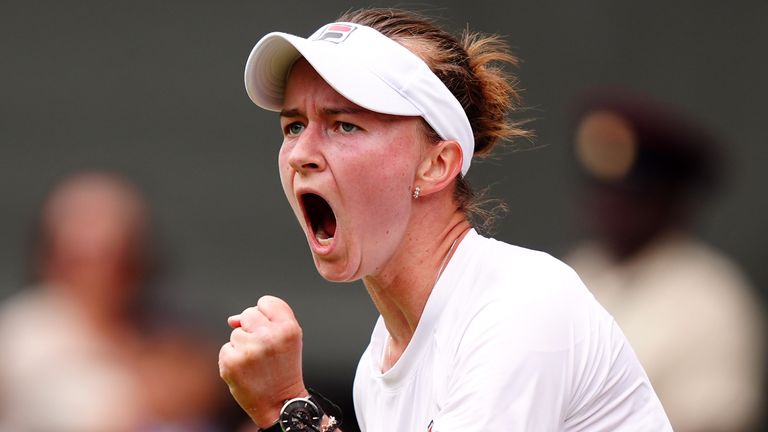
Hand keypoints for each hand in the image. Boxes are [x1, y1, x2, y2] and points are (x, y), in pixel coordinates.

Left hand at [219, 295, 306, 427]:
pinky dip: (232, 358)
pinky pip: (226, 348)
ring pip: (236, 333)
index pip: (266, 302)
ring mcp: (249, 349)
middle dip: (252, 328)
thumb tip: (231, 320)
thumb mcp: (288, 339)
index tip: (271, 330)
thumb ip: (267, 319)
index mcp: (288, 328)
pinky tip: (246, 370)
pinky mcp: (232, 362)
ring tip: (256, 363)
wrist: (279, 402)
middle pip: (248, 314)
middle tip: (263, 349)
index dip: (266, 315)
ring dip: (242, 345)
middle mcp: (269, 336)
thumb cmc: (283, 368)